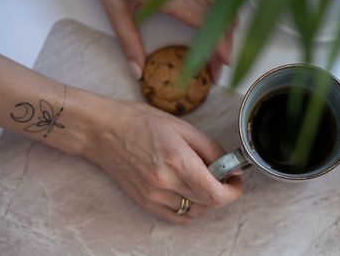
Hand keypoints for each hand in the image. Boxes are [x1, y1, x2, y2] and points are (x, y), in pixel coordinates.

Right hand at [83, 100, 242, 222]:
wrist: (104, 131)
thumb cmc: (139, 122)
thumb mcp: (181, 126)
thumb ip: (209, 148)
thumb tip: (228, 165)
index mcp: (177, 160)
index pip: (215, 193)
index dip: (233, 191)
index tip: (236, 181)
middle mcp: (165, 183)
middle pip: (208, 203)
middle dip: (222, 191)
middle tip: (222, 175)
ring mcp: (153, 195)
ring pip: (194, 212)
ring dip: (207, 201)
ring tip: (203, 182)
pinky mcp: (145, 201)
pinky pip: (176, 217)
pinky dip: (190, 209)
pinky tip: (189, 193)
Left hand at [95, 0, 234, 79]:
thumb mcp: (115, 8)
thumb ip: (128, 41)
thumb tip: (138, 72)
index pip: (203, 20)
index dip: (219, 42)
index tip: (225, 60)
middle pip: (216, 12)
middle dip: (225, 40)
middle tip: (221, 63)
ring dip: (227, 23)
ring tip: (223, 45)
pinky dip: (221, 7)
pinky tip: (220, 20)